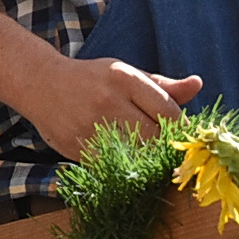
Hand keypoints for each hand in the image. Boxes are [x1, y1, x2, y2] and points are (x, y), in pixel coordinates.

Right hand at [15, 56, 202, 160]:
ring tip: (143, 150)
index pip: (168, 111)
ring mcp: (90, 127)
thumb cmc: (92, 79)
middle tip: (164, 145)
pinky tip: (122, 156)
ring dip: (145, 158)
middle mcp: (107, 102)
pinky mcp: (77, 148)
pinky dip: (123, 165)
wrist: (41, 84)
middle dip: (165, 145)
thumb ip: (163, 86)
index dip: (181, 126)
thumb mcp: (126, 73)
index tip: (179, 131)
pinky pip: (112, 165)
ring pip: (135, 155)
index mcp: (123, 78)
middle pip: (155, 137)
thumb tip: (198, 85)